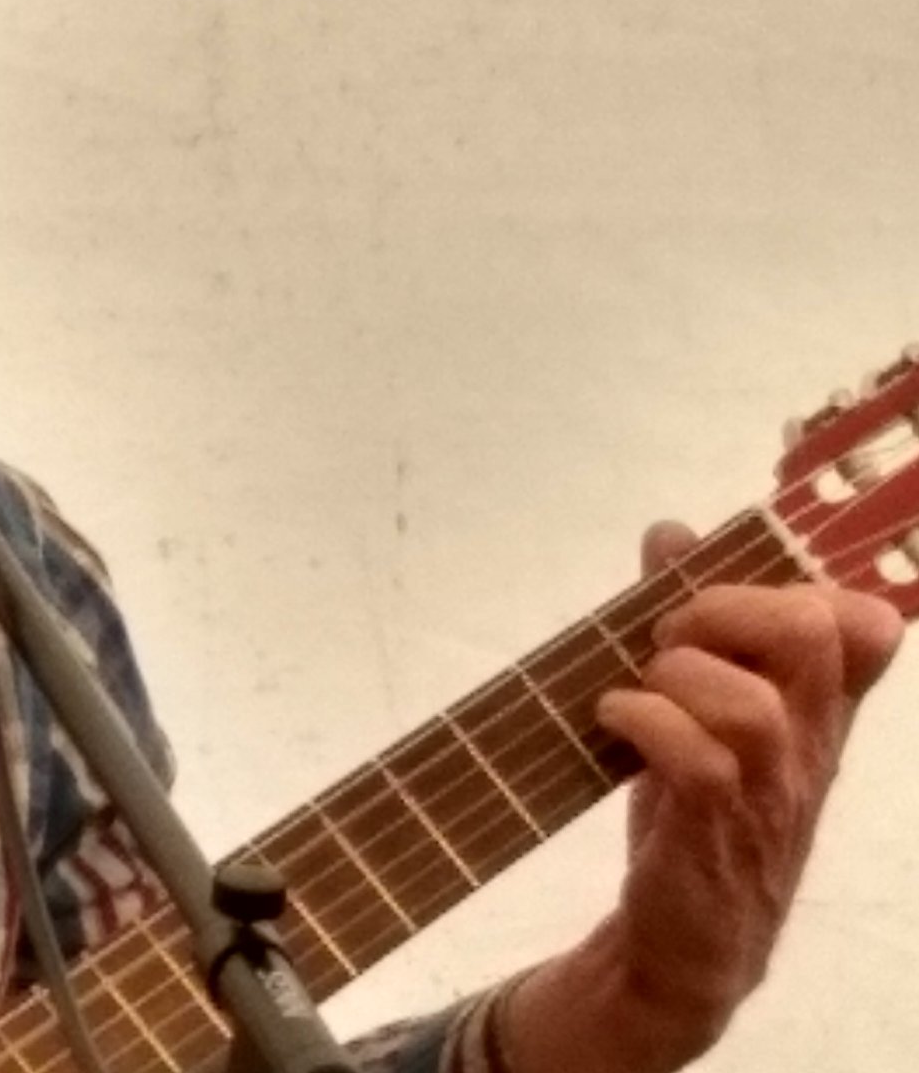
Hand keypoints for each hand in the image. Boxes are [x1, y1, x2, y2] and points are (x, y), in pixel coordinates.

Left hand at [499, 520, 903, 1072]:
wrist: (681, 947)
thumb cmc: (693, 812)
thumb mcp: (700, 707)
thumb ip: (691, 619)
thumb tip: (672, 532)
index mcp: (812, 710)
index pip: (867, 625)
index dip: (812, 576)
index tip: (736, 574)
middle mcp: (806, 746)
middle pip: (818, 635)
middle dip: (726, 606)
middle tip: (668, 634)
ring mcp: (769, 795)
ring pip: (754, 704)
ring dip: (676, 674)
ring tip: (636, 685)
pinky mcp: (715, 837)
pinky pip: (700, 763)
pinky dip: (644, 723)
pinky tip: (612, 721)